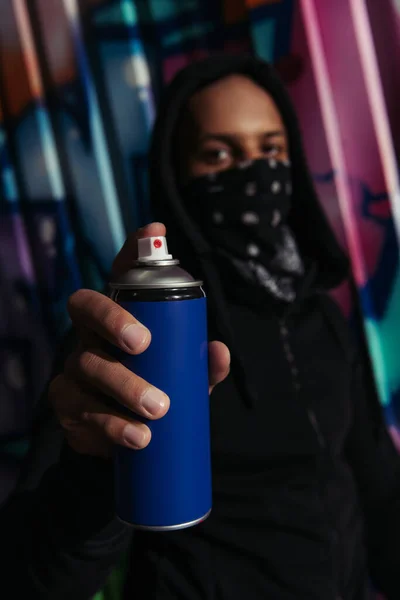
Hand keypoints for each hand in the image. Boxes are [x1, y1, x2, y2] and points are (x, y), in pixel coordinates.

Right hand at [49, 223, 229, 457]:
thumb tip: (219, 351)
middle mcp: (90, 335)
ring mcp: (74, 370)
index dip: (133, 250)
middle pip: (88, 312)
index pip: (119, 276)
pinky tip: (136, 437)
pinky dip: (112, 424)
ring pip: (85, 365)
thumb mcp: (181, 375)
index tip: (155, 234)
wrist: (126, 440)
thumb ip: (199, 363)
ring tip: (157, 410)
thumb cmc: (157, 390)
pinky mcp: (67, 407)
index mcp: (119, 318)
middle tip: (143, 345)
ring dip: (122, 385)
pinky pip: (81, 409)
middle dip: (114, 322)